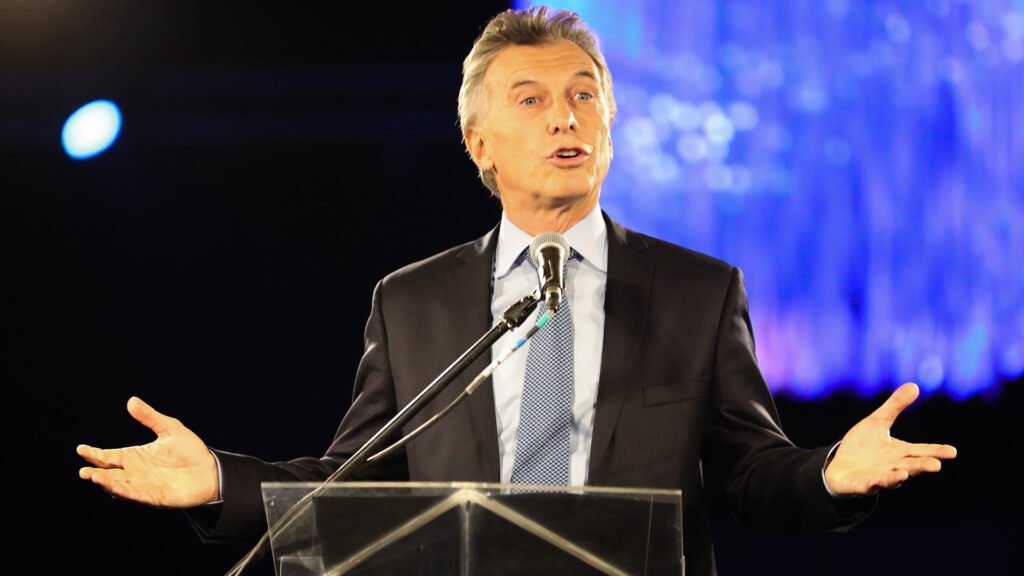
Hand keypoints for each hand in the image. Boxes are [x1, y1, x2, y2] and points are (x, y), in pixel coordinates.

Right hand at [77, 396, 220, 507]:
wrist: (210, 470)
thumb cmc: (190, 450)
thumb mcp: (170, 429)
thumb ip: (149, 417)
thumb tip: (131, 401)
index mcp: (136, 456)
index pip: (110, 456)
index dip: (95, 453)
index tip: (81, 449)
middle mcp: (135, 472)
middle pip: (109, 474)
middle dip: (95, 472)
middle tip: (83, 471)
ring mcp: (144, 486)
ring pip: (119, 486)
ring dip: (107, 483)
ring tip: (94, 477)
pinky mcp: (155, 497)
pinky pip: (136, 495)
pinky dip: (125, 492)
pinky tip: (115, 488)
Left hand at [824, 382, 956, 495]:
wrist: (840, 466)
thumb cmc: (863, 445)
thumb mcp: (878, 422)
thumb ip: (895, 406)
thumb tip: (914, 385)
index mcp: (899, 452)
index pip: (921, 451)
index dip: (936, 451)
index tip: (953, 452)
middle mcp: (893, 467)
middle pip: (911, 466)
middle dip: (922, 466)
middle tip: (936, 465)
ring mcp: (877, 477)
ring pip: (890, 479)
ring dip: (897, 478)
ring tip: (905, 473)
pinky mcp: (860, 485)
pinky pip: (867, 486)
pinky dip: (872, 484)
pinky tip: (874, 480)